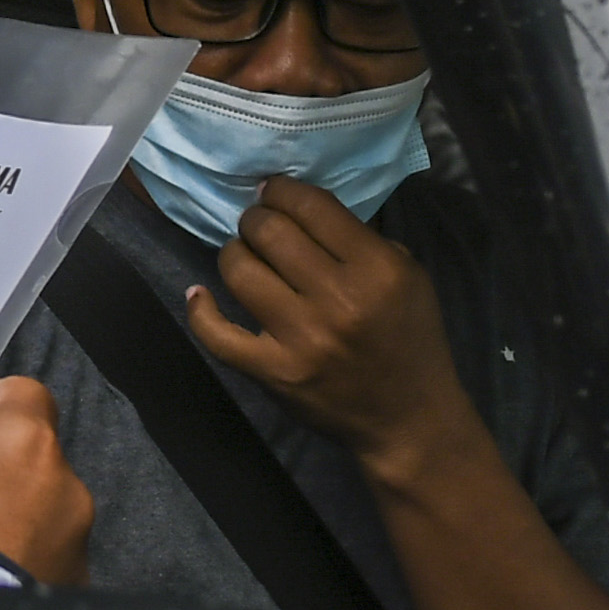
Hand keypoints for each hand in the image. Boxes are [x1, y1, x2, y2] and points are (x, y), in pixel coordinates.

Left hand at [182, 178, 477, 483]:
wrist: (408, 419)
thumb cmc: (410, 340)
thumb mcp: (407, 276)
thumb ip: (360, 239)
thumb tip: (299, 207)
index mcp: (377, 269)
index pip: (311, 206)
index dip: (282, 190)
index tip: (272, 192)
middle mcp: (337, 299)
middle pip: (269, 231)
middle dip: (256, 218)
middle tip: (258, 224)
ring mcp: (300, 338)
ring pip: (239, 269)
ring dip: (234, 253)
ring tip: (244, 256)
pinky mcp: (273, 371)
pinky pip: (216, 333)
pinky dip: (200, 309)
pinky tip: (199, 294)